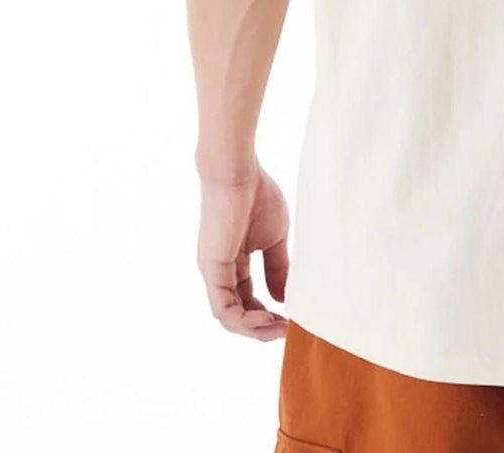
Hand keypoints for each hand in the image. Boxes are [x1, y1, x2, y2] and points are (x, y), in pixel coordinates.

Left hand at [196, 159, 290, 339]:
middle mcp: (219, 272)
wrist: (238, 172)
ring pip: (228, 317)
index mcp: (233, 263)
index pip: (247, 299)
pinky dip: (244, 321)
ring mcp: (213, 273)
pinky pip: (223, 308)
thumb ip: (277, 268)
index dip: (267, 314)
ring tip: (279, 329)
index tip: (291, 319)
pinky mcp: (212, 270)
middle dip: (262, 327)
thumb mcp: (274, 239)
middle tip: (286, 331)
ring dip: (254, 329)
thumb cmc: (256, 196)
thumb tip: (282, 298)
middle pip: (237, 314)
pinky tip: (266, 319)